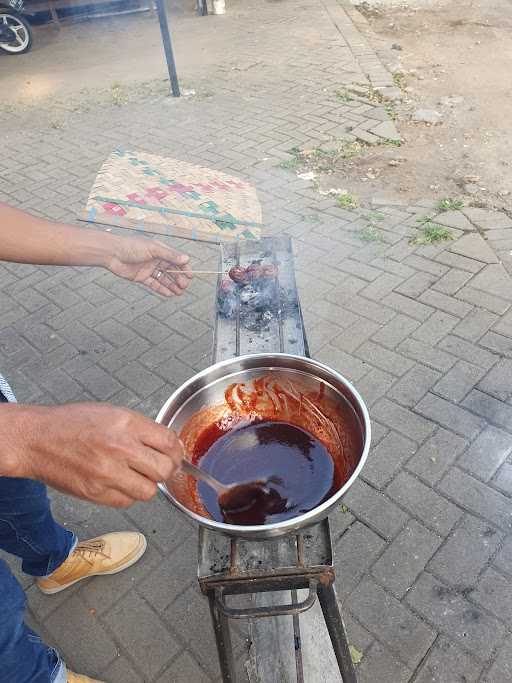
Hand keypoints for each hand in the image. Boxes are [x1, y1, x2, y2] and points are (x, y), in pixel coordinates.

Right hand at [1, 403, 183, 507]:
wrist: (37, 440)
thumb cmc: (72, 424)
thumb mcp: (112, 414)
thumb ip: (141, 429)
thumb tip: (169, 445)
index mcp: (126, 424)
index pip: (169, 442)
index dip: (176, 450)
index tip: (174, 453)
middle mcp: (121, 448)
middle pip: (165, 469)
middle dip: (167, 469)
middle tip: (159, 467)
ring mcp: (108, 473)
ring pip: (149, 491)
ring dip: (148, 485)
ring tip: (137, 475)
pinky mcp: (96, 493)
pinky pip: (127, 502)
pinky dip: (127, 495)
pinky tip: (118, 482)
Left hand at [107, 235, 191, 296]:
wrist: (112, 253)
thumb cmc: (132, 246)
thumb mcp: (153, 249)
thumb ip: (170, 255)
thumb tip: (186, 259)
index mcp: (160, 250)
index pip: (176, 260)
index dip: (184, 268)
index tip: (190, 276)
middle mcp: (156, 260)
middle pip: (171, 271)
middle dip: (179, 279)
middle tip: (184, 286)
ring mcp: (149, 269)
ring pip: (164, 279)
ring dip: (172, 286)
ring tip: (179, 293)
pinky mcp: (142, 277)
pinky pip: (154, 284)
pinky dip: (162, 289)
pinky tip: (169, 294)